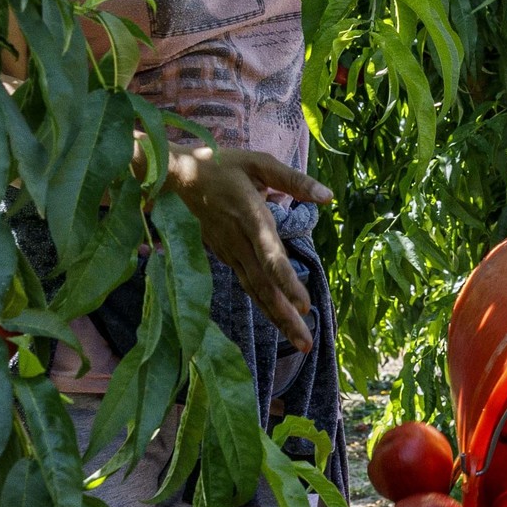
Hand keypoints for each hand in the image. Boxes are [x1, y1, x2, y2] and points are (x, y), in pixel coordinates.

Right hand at [161, 142, 329, 352]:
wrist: (178, 176)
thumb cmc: (223, 164)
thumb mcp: (259, 163)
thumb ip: (294, 181)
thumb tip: (328, 197)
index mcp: (249, 216)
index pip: (269, 254)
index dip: (286, 281)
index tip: (303, 304)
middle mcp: (238, 241)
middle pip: (263, 284)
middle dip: (285, 315)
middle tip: (306, 343)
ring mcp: (229, 251)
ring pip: (255, 290)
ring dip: (277, 317)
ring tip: (299, 342)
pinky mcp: (225, 256)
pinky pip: (248, 284)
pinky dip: (264, 304)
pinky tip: (280, 320)